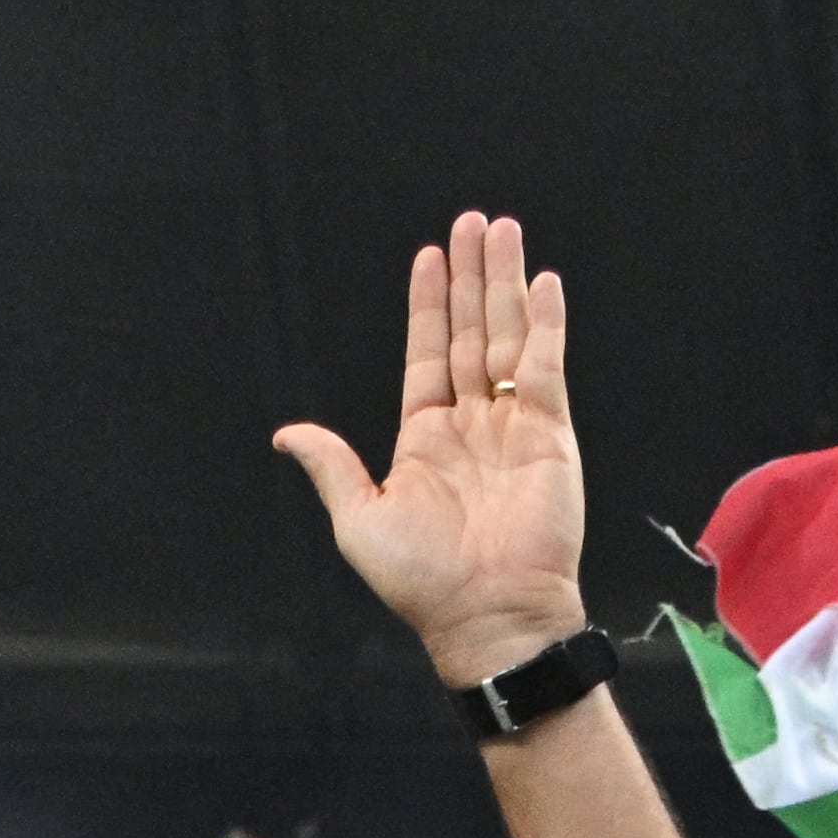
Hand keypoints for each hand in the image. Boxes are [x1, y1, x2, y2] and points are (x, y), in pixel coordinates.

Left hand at [270, 212, 588, 684]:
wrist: (486, 615)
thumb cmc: (422, 580)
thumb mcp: (358, 520)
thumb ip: (331, 466)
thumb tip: (287, 434)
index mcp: (424, 438)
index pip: (427, 354)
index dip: (428, 306)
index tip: (429, 257)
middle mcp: (471, 424)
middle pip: (471, 332)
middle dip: (472, 276)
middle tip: (474, 222)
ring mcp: (513, 426)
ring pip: (507, 337)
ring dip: (505, 284)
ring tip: (503, 231)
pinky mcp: (551, 435)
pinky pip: (546, 368)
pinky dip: (545, 324)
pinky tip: (541, 283)